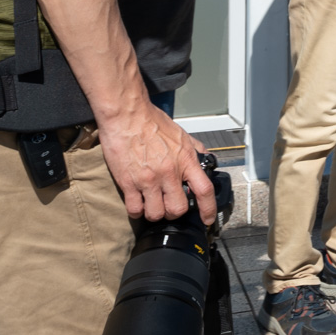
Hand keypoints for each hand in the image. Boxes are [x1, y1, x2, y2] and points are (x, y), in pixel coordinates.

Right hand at [95, 97, 215, 222]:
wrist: (127, 115)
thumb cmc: (152, 121)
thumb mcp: (181, 134)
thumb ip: (195, 150)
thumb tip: (206, 160)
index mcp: (185, 160)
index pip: (204, 190)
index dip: (208, 209)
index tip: (207, 219)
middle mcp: (169, 172)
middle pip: (178, 209)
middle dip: (175, 212)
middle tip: (169, 205)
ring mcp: (148, 179)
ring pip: (156, 213)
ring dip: (155, 213)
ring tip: (151, 204)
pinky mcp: (128, 182)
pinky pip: (134, 209)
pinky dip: (136, 210)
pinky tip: (137, 202)